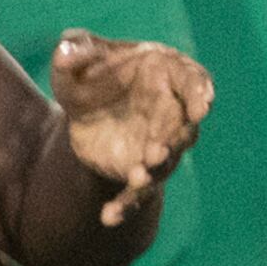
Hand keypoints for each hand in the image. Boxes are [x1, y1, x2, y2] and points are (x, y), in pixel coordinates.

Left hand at [49, 30, 211, 225]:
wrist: (84, 109)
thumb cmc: (93, 72)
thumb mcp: (76, 57)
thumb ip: (73, 48)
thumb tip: (64, 53)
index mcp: (168, 73)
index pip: (194, 82)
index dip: (200, 94)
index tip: (202, 106)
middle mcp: (172, 112)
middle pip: (183, 128)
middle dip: (173, 141)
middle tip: (157, 151)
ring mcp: (158, 144)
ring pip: (165, 162)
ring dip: (155, 171)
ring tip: (137, 177)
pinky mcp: (138, 170)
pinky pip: (137, 193)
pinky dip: (125, 206)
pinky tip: (108, 217)